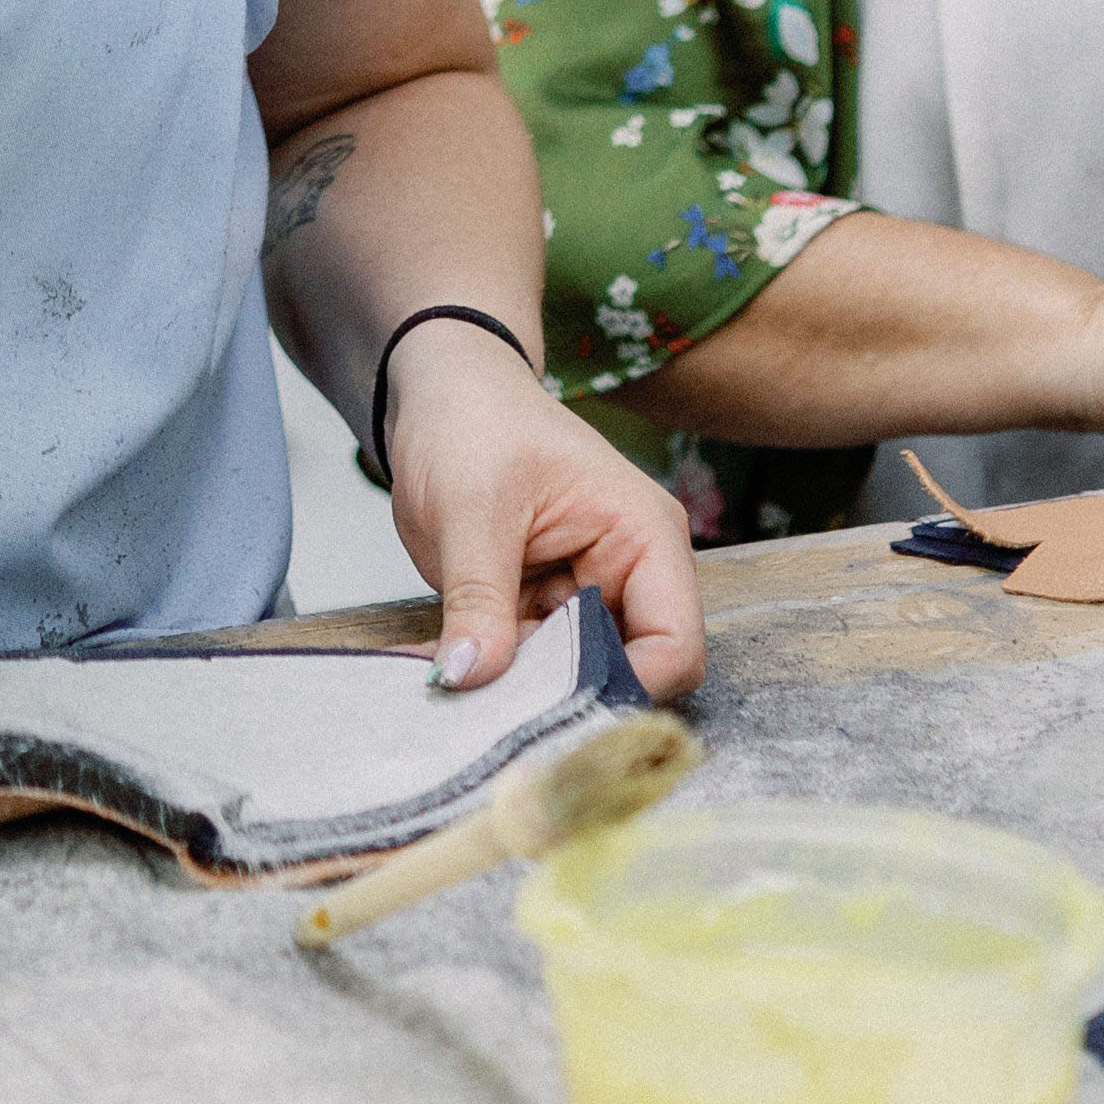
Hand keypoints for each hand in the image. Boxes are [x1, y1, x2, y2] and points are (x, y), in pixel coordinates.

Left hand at [381, 319, 705, 703]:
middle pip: (625, 673)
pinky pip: (523, 661)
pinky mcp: (540, 608)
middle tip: (489, 711)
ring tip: (448, 683)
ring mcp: (584, 595)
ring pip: (568, 678)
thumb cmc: (473, 420)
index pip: (673, 645)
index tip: (555, 712)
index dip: (627, 689)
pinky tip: (430, 667)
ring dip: (511, 688)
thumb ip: (477, 597)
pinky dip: (482, 669)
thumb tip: (469, 677)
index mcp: (645, 536)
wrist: (438, 391)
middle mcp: (629, 574)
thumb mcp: (470, 507)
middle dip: (559, 698)